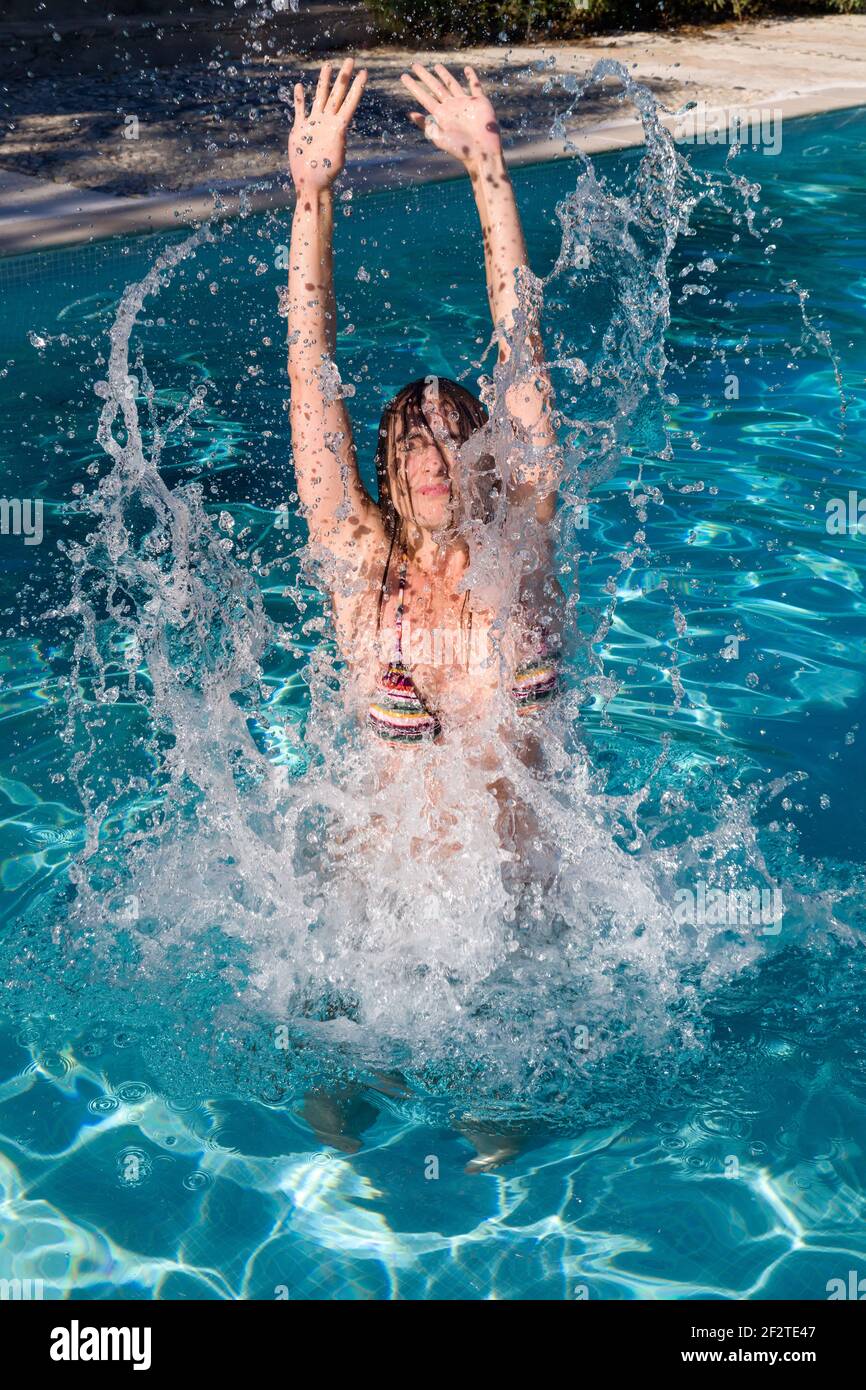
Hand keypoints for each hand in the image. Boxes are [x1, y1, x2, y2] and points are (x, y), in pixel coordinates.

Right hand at [290, 57, 366, 194]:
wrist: (311, 183)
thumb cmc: (325, 175)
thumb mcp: (336, 157)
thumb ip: (338, 141)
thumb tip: (340, 131)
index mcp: (338, 127)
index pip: (350, 102)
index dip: (357, 87)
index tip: (365, 72)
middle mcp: (327, 122)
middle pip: (336, 94)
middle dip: (343, 77)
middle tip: (350, 60)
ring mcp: (314, 124)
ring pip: (320, 97)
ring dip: (323, 82)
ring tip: (328, 66)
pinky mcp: (300, 130)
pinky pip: (300, 110)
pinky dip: (299, 99)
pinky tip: (300, 87)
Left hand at [400, 62, 501, 166]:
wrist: (481, 151)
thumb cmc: (459, 148)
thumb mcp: (438, 137)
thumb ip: (425, 124)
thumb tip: (410, 114)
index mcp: (440, 115)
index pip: (423, 97)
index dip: (413, 87)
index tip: (403, 76)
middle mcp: (451, 107)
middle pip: (435, 87)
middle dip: (425, 76)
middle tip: (414, 65)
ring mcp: (464, 103)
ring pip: (452, 84)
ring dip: (444, 75)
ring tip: (436, 66)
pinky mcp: (479, 101)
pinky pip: (475, 86)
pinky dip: (472, 77)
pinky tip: (467, 69)